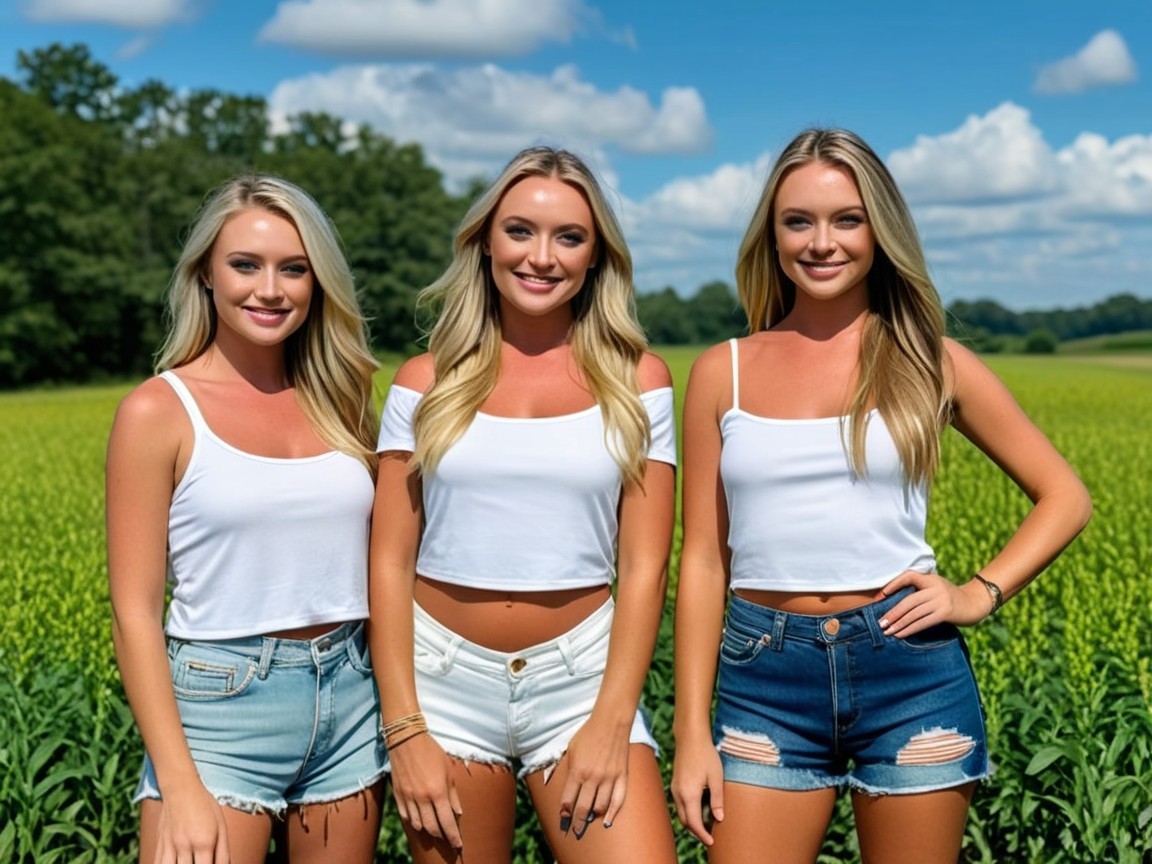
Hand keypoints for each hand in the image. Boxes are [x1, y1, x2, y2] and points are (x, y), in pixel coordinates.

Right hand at [152, 783, 228, 863]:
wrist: (181, 788)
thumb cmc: (205, 806)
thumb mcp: (221, 826)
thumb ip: (223, 852)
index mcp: (204, 842)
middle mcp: (185, 846)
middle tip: (202, 862)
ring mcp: (169, 847)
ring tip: (188, 862)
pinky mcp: (160, 846)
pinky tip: (176, 863)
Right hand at [388, 732, 462, 849]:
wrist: (406, 740)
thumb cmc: (431, 752)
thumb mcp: (448, 770)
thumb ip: (453, 794)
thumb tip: (457, 812)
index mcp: (437, 791)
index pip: (447, 822)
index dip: (453, 836)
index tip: (458, 845)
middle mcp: (422, 798)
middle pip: (432, 828)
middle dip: (442, 836)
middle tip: (448, 839)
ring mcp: (408, 798)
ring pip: (418, 825)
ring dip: (428, 830)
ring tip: (435, 830)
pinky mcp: (398, 796)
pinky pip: (406, 817)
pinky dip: (414, 822)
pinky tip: (420, 821)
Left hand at [557, 715, 630, 831]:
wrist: (611, 721)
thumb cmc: (587, 733)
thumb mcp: (570, 748)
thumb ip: (562, 766)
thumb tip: (549, 780)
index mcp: (577, 770)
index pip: (568, 800)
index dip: (564, 813)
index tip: (563, 821)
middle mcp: (593, 777)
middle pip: (583, 808)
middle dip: (577, 822)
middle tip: (574, 831)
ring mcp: (609, 777)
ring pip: (600, 807)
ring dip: (593, 817)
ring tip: (588, 821)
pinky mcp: (622, 776)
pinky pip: (618, 800)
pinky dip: (613, 813)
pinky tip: (608, 821)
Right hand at [671, 733, 723, 844]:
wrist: (690, 738)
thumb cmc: (706, 755)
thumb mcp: (716, 777)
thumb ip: (717, 799)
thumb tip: (719, 818)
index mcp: (689, 794)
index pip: (694, 823)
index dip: (702, 835)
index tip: (712, 842)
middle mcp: (678, 794)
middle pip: (685, 821)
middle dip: (696, 832)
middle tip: (710, 837)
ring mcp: (675, 788)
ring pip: (681, 813)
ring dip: (692, 823)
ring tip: (706, 826)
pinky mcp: (675, 784)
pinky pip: (680, 805)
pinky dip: (688, 813)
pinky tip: (699, 810)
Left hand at [878, 570, 992, 635]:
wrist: (975, 603)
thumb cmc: (950, 597)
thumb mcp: (936, 588)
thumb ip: (921, 591)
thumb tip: (895, 602)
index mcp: (931, 579)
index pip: (909, 576)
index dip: (893, 583)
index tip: (881, 595)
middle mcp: (935, 587)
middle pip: (908, 600)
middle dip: (892, 613)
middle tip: (880, 623)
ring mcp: (941, 600)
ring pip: (914, 613)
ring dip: (898, 623)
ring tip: (887, 631)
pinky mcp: (945, 613)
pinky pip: (923, 622)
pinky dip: (909, 629)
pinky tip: (900, 635)